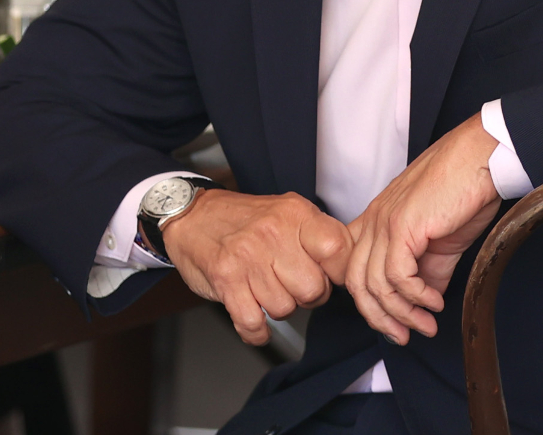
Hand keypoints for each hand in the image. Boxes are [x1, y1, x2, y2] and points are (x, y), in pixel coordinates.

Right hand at [160, 190, 351, 344]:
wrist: (193, 216)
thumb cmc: (246, 220)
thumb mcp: (288, 211)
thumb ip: (318, 235)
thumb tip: (349, 266)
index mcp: (296, 213)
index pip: (337, 249)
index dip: (339, 272)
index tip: (332, 277)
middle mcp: (273, 233)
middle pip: (313, 289)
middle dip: (307, 296)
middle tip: (294, 285)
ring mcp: (248, 257)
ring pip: (284, 309)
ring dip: (278, 308)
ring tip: (268, 290)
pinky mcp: (226, 280)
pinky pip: (253, 323)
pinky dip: (257, 331)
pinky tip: (256, 320)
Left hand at [346, 115, 502, 343]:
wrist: (481, 159)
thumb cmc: (464, 190)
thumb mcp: (441, 238)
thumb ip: (428, 269)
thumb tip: (426, 300)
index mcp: (377, 221)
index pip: (355, 270)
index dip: (371, 303)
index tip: (395, 323)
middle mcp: (374, 221)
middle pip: (357, 283)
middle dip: (380, 318)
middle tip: (406, 336)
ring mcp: (384, 222)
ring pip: (375, 285)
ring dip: (402, 313)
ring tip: (427, 323)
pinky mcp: (402, 226)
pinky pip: (396, 276)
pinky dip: (415, 296)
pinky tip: (434, 302)